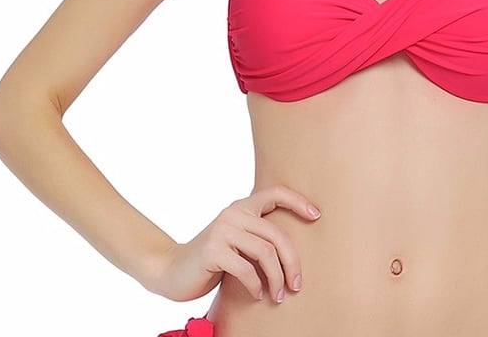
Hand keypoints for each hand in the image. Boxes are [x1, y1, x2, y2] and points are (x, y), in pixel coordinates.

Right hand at [146, 184, 321, 302]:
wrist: (171, 271)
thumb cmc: (212, 259)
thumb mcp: (237, 241)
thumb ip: (257, 236)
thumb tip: (295, 251)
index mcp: (242, 207)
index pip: (275, 192)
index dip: (298, 201)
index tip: (316, 215)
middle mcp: (234, 213)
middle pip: (277, 235)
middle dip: (292, 262)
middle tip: (297, 284)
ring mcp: (223, 230)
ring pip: (265, 252)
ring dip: (277, 278)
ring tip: (279, 295)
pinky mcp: (213, 250)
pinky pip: (246, 269)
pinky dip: (256, 285)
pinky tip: (258, 295)